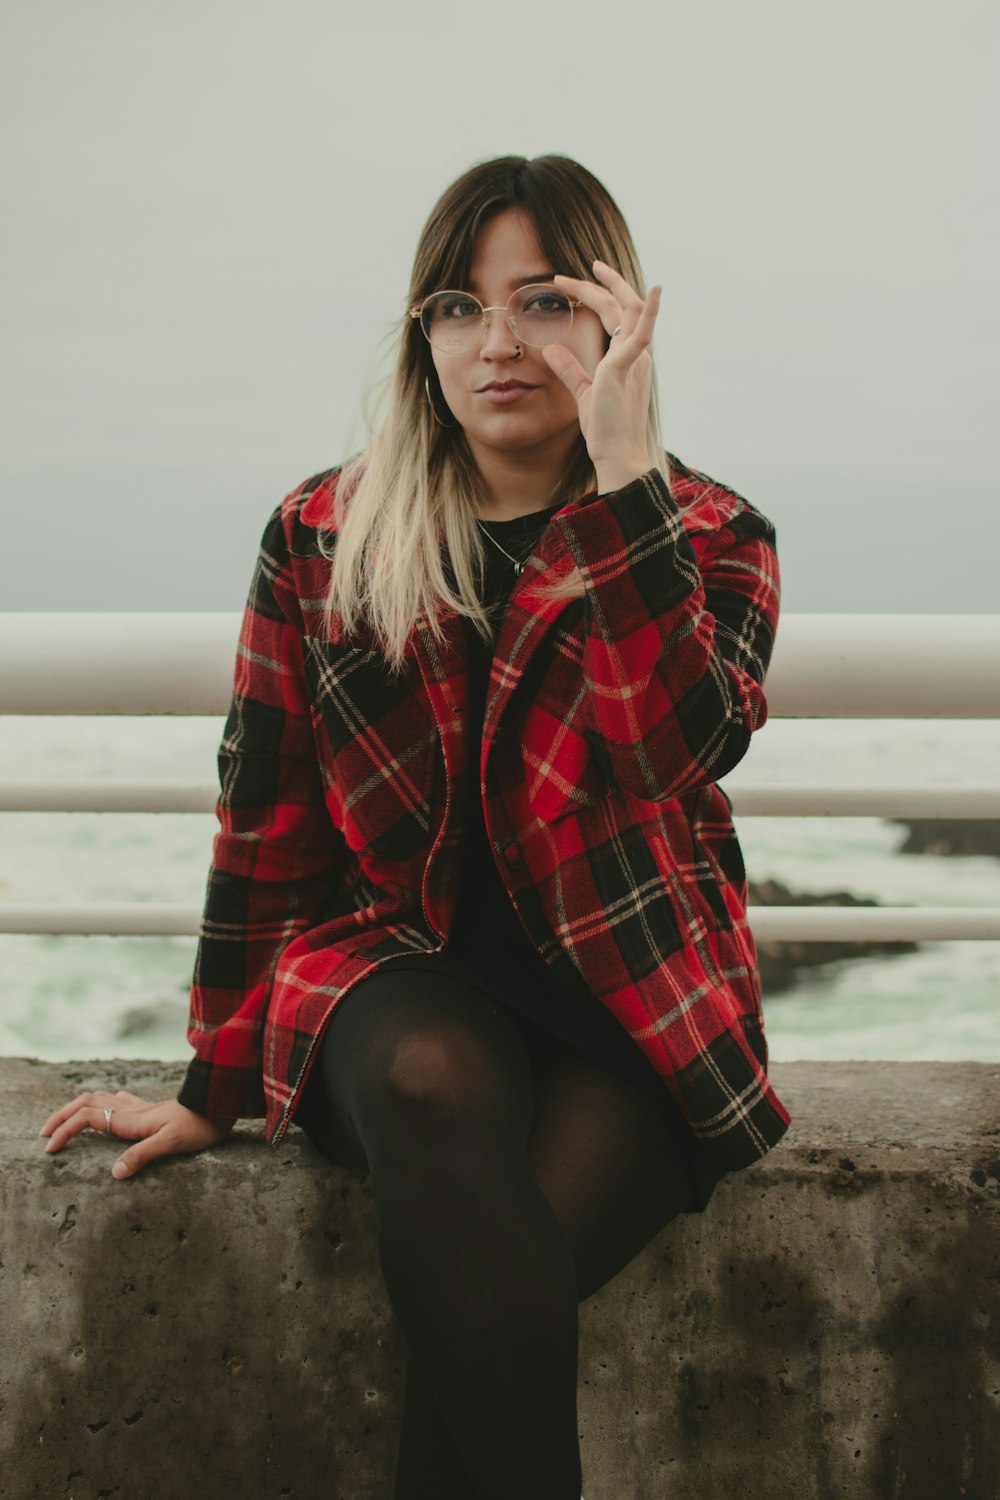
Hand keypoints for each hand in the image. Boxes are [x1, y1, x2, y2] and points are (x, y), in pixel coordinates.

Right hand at [39, 1089, 234, 1179]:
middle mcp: (132, 1110)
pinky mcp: (153, 1110)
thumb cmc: (200, 1126)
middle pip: (86, 1104)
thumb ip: (142, 1155)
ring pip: (101, 1099)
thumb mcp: (171, 1143)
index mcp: (131, 1119)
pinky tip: (110, 1106)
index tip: (49, 1149)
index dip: (64, 1130)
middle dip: (62, 1116)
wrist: (220, 1106)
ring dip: (79, 1108)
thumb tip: (114, 1173)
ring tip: (66, 1120)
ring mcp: (142, 1108)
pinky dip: (105, 1102)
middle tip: (45, 1134)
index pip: (87, 1118)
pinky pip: (121, 1100)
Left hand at [543, 260, 661, 492]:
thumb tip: (552, 347)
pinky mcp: (627, 367)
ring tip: (594, 268)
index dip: (597, 297)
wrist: (617, 456)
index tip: (575, 284)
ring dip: (613, 286)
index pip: (615, 317)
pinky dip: (650, 311)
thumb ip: (570, 368)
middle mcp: (636, 354)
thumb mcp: (583, 392)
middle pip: (623, 306)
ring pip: (630, 310)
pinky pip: (642, 333)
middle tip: (584, 267)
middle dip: (604, 284)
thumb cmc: (605, 430)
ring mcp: (634, 359)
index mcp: (627, 358)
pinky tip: (655, 291)